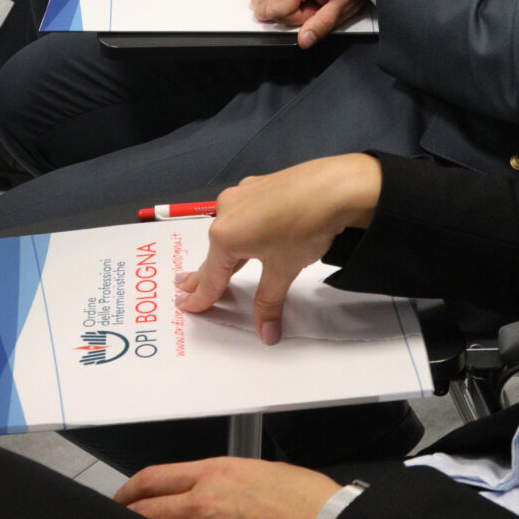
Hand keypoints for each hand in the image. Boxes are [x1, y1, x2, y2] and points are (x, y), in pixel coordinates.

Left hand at [116, 458, 339, 518]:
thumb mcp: (259, 470)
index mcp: (215, 471)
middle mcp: (204, 498)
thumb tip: (206, 491)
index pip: (155, 478)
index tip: (120, 499)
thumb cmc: (302, 497)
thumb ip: (225, 480)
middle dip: (126, 518)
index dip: (129, 490)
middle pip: (146, 509)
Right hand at [174, 153, 382, 336]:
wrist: (336, 186)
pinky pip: (243, 214)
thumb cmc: (304, 229)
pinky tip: (248, 234)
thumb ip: (268, 302)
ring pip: (229, 230)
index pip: (211, 276)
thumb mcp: (283, 270)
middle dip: (201, 273)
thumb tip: (267, 334)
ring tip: (213, 265)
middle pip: (215, 251)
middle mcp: (226, 211)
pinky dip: (241, 230)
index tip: (186, 307)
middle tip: (183, 286)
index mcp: (225, 235)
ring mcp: (242, 194)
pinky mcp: (258, 184)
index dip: (201, 297)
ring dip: (223, 251)